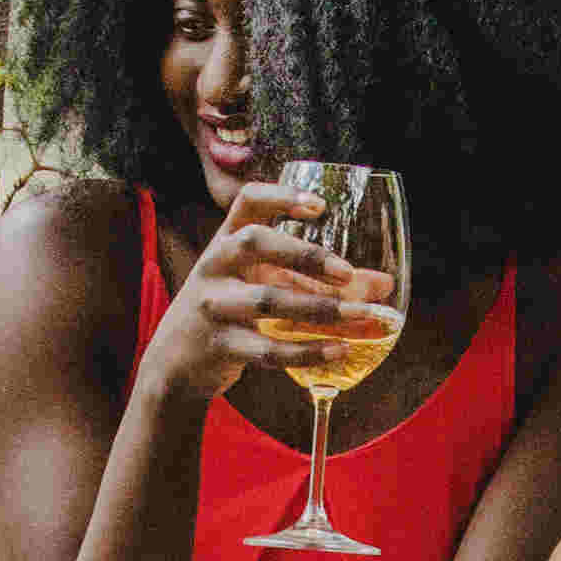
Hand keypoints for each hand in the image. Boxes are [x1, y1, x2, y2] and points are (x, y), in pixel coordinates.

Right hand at [138, 182, 383, 409]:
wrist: (176, 363)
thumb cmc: (233, 313)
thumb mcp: (266, 286)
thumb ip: (320, 283)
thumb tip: (384, 286)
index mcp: (227, 241)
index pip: (247, 202)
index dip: (282, 196)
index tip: (320, 206)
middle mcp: (215, 265)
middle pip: (254, 242)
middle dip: (304, 254)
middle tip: (346, 272)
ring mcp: (213, 306)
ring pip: (266, 300)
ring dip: (319, 308)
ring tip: (361, 315)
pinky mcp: (218, 346)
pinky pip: (266, 348)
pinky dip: (307, 351)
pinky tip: (340, 351)